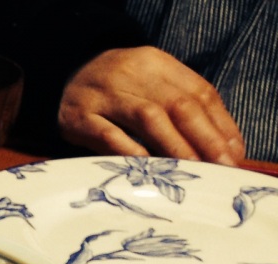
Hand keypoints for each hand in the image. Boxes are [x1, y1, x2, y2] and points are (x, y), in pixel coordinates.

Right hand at [58, 46, 245, 165]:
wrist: (60, 76)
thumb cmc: (117, 91)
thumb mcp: (150, 87)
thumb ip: (184, 110)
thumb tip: (225, 149)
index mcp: (156, 63)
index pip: (198, 92)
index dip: (219, 125)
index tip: (232, 155)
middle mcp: (131, 73)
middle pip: (177, 104)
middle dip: (203, 138)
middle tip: (218, 167)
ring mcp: (103, 94)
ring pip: (147, 117)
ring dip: (173, 146)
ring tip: (190, 169)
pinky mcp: (78, 116)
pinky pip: (108, 134)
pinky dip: (131, 150)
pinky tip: (147, 166)